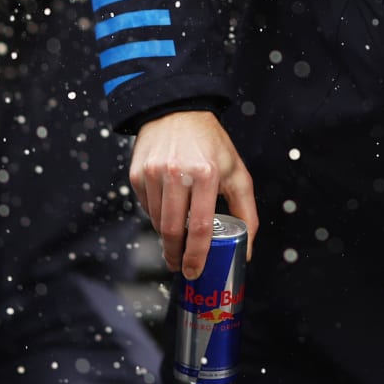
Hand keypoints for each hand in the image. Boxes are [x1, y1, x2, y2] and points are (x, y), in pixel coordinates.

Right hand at [130, 110, 256, 278]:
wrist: (179, 112)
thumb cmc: (211, 145)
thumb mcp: (237, 173)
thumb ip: (246, 212)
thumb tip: (245, 251)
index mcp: (205, 173)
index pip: (200, 227)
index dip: (197, 255)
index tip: (194, 271)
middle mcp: (176, 173)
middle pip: (173, 230)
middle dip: (176, 255)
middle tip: (180, 266)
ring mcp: (153, 173)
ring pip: (157, 221)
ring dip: (167, 236)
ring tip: (178, 237)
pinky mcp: (137, 173)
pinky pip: (145, 207)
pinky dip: (157, 215)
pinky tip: (168, 209)